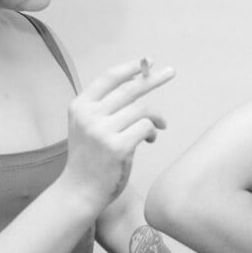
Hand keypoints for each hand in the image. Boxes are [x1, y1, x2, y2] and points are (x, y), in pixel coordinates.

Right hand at [61, 58, 174, 211]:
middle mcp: (89, 115)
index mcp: (80, 106)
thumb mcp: (87, 126)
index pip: (108, 78)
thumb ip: (106, 107)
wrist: (80, 191)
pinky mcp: (118, 147)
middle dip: (153, 79)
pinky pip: (146, 127)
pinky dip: (153, 131)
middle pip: (129, 89)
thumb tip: (138, 84)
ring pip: (141, 110)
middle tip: (171, 72)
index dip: (130, 68)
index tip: (148, 61)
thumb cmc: (89, 158)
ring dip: (155, 118)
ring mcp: (102, 131)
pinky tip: (150, 140)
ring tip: (156, 128)